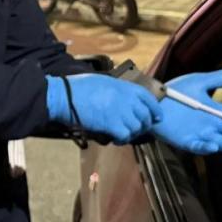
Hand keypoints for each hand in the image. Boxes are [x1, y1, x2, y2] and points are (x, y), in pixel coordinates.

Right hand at [47, 74, 161, 143]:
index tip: (156, 117)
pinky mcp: (112, 125)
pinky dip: (122, 140)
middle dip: (143, 125)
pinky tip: (115, 139)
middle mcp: (126, 99)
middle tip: (137, 129)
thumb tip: (125, 100)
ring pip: (137, 128)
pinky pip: (125, 136)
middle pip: (145, 116)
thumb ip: (118, 90)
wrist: (65, 96)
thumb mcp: (104, 81)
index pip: (149, 99)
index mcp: (125, 87)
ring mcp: (120, 112)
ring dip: (132, 133)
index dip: (155, 110)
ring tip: (123, 134)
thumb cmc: (79, 87)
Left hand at [153, 69, 221, 155]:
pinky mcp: (185, 141)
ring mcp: (199, 135)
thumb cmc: (175, 92)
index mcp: (215, 111)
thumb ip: (219, 78)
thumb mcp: (199, 81)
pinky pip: (197, 146)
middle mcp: (211, 125)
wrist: (151, 99)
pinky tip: (214, 147)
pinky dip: (205, 148)